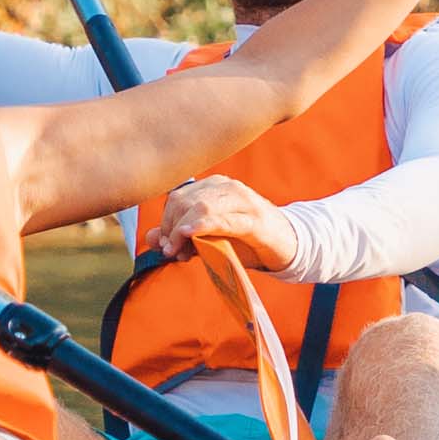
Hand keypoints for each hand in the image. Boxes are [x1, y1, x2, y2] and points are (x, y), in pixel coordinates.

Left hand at [152, 176, 299, 273]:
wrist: (287, 246)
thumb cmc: (246, 241)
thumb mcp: (209, 239)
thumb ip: (181, 236)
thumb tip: (150, 239)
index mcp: (215, 186)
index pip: (177, 197)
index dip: (165, 223)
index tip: (166, 247)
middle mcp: (228, 187)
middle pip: (185, 201)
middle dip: (172, 229)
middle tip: (173, 252)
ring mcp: (244, 201)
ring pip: (201, 206)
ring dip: (183, 230)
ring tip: (178, 251)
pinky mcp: (255, 220)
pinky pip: (225, 220)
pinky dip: (203, 226)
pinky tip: (189, 234)